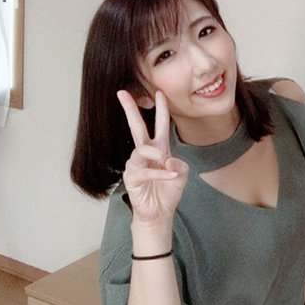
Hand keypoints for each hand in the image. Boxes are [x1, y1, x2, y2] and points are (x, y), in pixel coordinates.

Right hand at [117, 89, 188, 225]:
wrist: (159, 212)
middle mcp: (145, 153)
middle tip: (122, 93)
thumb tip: (168, 161)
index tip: (160, 92)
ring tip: (166, 162)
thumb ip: (179, 164)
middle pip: (136, 127)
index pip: (159, 124)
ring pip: (141, 150)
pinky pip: (144, 171)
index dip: (160, 108)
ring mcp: (136, 164)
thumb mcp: (182, 174)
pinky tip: (170, 176)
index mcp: (159, 147)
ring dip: (156, 154)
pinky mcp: (131, 178)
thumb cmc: (169, 191)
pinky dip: (159, 174)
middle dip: (130, 109)